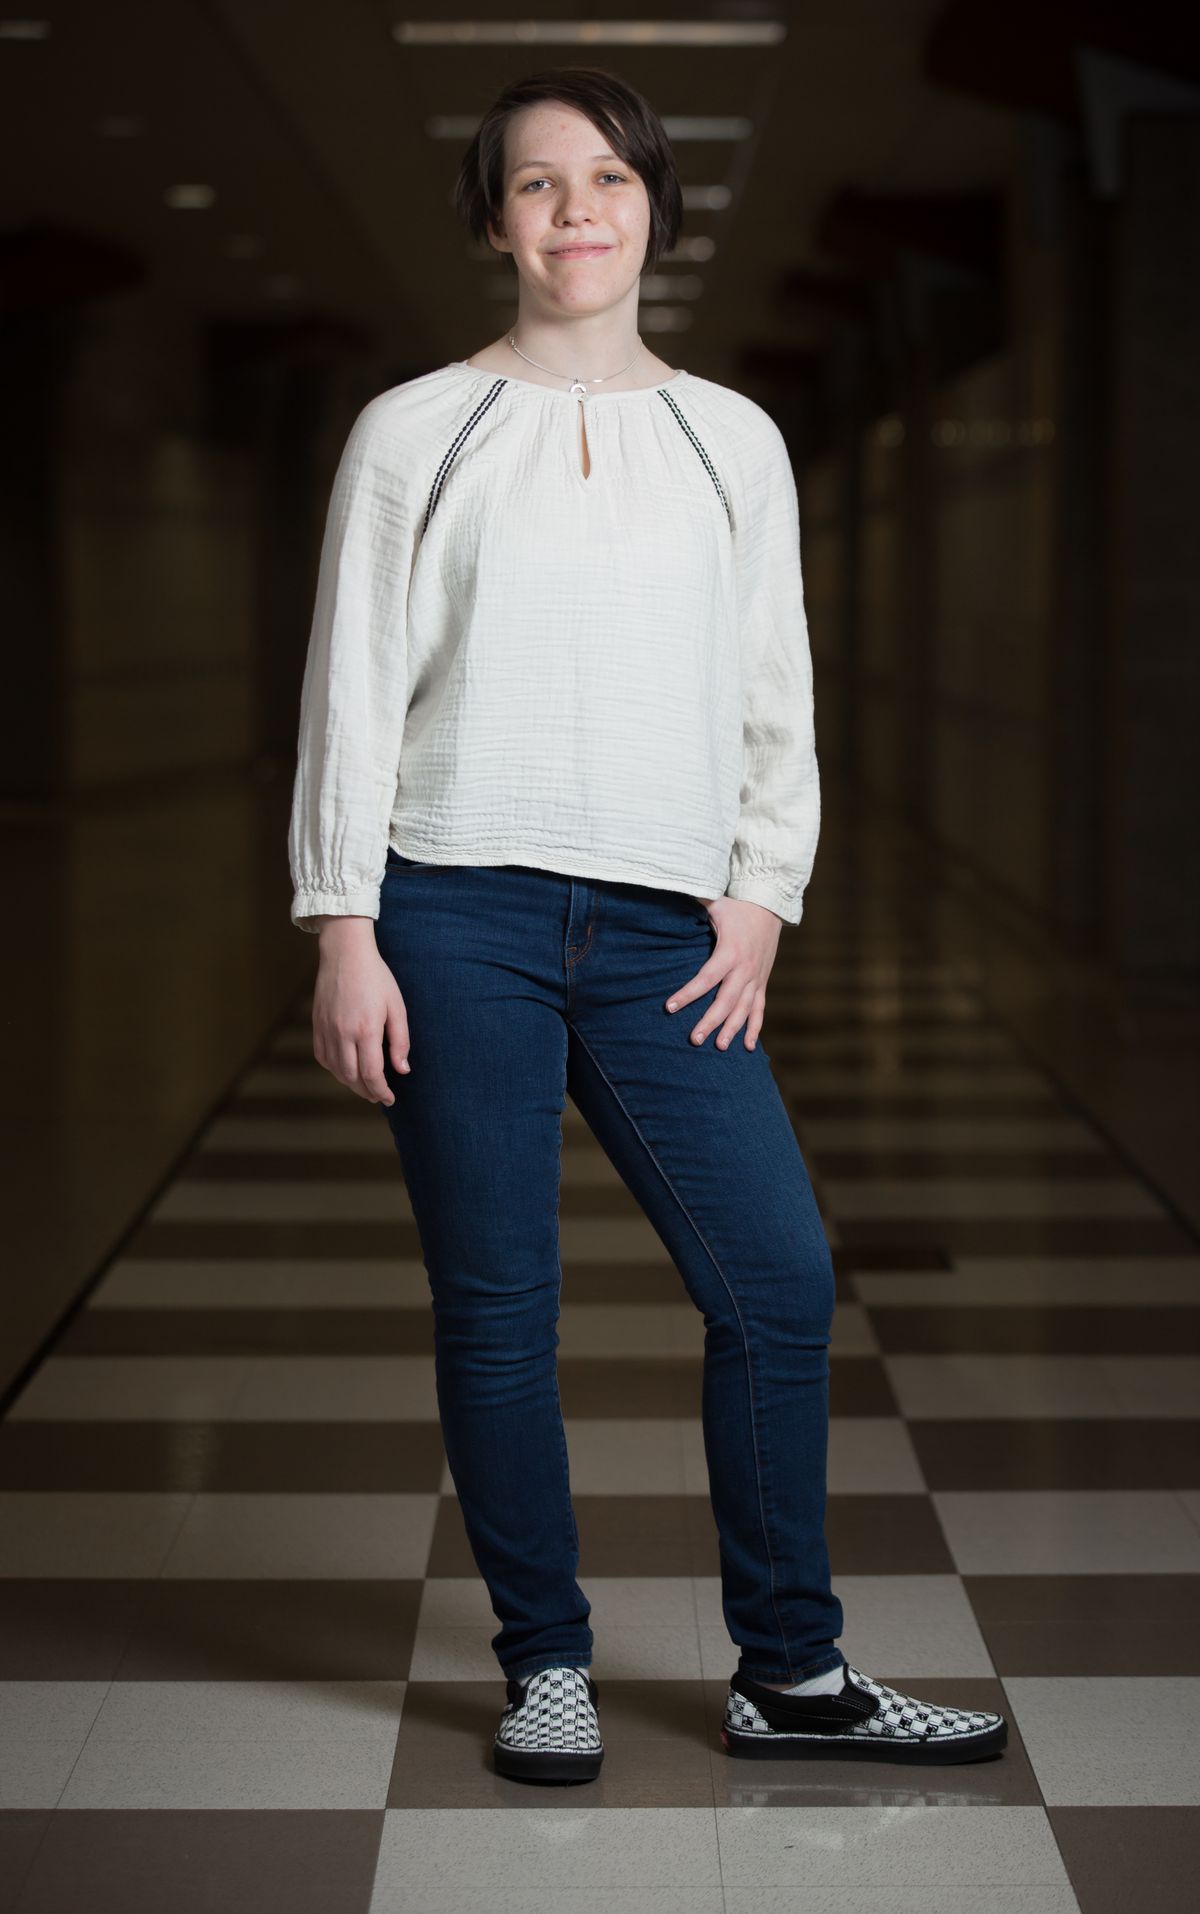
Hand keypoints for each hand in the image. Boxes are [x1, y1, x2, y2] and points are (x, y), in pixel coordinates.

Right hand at [312, 917, 410, 1104]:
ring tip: (364, 1087)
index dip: (381, 1091)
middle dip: (367, 1092)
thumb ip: (400, 1041)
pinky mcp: (317, 1025)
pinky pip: (322, 1057)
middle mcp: (342, 1033)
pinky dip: (334, 1069)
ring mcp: (326, 1029)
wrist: (345, 953)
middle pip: (352, 1077)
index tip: (390, 1099)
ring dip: (350, 1083)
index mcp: (366, 1029)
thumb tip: (402, 1070)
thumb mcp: (396, 1006)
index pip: (372, 1074)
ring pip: (335, 1070)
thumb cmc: (376, 977)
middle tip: (378, 1096)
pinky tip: (345, 1069)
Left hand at [665, 896, 781, 1050]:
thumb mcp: (715, 905)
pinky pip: (760, 1009)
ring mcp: (756, 977)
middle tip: (694, 1039)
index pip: (706, 978)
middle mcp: (745, 968)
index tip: (670, 1007)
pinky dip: (755, 1028)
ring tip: (720, 1046)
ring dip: (733, 1029)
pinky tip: (750, 1047)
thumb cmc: (737, 907)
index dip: (688, 994)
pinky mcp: (763, 982)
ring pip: (744, 1009)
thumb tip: (668, 897)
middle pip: (726, 1000)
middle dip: (710, 1021)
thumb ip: (694, 906)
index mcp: (730, 951)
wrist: (770, 907)